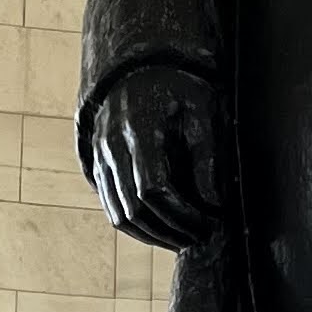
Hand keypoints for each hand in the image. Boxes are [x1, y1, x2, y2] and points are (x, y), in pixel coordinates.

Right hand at [85, 60, 224, 249]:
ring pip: (119, 215)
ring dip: (152, 236)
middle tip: (200, 239)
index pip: (154, 187)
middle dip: (170, 230)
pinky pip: (112, 208)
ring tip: (184, 241)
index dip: (182, 214)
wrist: (139, 70)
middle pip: (136, 206)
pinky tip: (163, 231)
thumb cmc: (178, 87)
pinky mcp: (97, 166)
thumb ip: (208, 156)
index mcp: (138, 126)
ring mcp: (99, 156)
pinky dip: (137, 227)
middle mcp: (111, 144)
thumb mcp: (203, 110)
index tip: (209, 225)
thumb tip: (214, 205)